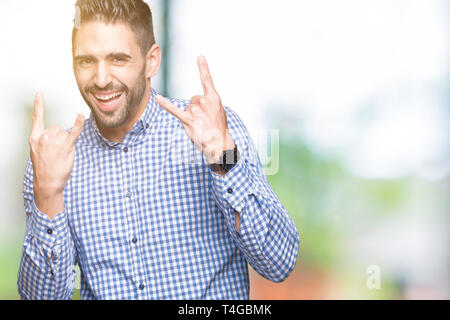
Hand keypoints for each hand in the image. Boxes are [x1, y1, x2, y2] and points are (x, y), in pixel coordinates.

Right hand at [29, 93, 84, 217]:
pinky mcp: (66, 146)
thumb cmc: (44, 167)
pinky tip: (80, 116)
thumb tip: (49, 129)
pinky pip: (73, 132)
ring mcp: (55, 142)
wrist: (47, 182)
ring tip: (60, 155)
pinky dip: (78, 124)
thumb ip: (42, 139)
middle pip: (57, 127)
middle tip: (55, 152)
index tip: (39, 94)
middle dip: (59, 138)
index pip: (37, 118)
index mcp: (35, 137)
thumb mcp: (37, 151)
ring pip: (65, 133)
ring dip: (66, 142)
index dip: (38, 105)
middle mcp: (44, 137)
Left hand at [156, 56, 234, 164]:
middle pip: (193, 100)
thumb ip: (209, 105)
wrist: (220, 144)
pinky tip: (158, 99)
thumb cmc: (219, 130)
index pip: (207, 80)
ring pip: (187, 108)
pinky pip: (174, 110)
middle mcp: (204, 101)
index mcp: (214, 98)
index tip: (200, 57)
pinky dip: (165, 105)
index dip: (203, 68)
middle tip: (205, 122)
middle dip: (197, 110)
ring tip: (200, 127)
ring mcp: (195, 110)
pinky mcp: (188, 119)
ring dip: (191, 118)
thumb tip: (195, 107)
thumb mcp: (219, 113)